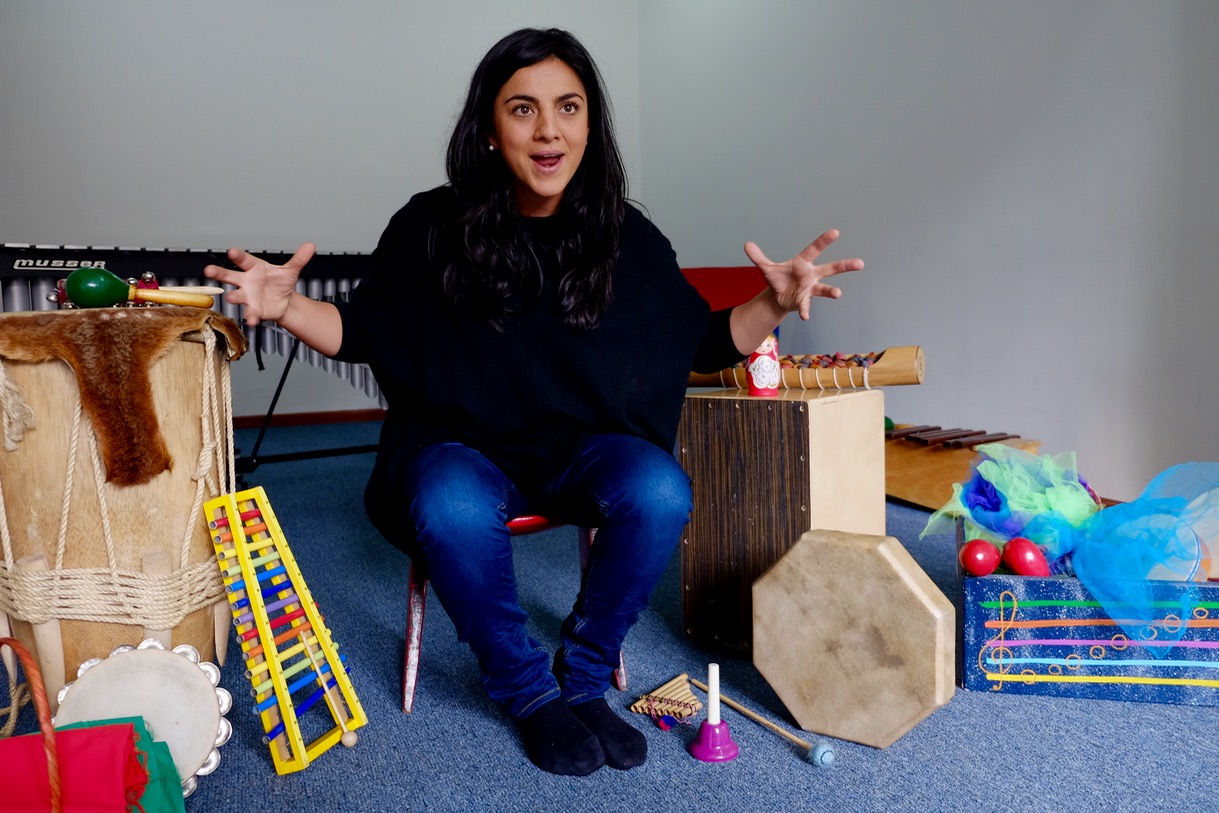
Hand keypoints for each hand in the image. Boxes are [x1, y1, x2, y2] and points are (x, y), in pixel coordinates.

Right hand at [203, 243, 315, 325]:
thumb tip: (311, 246)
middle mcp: (246, 281)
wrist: (284, 301)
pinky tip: (252, 320)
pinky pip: (250, 313)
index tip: (232, 252)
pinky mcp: (253, 309)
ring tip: (231, 297)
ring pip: (235, 295)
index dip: (237, 255)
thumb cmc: (280, 282)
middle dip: (218, 273)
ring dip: (233, 296)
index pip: (244, 260)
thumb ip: (299, 259)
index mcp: (254, 268)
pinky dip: (251, 317)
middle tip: (208, 271)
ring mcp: (247, 296)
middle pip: (229, 275)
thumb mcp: (290, 271)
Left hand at [743, 230, 862, 320]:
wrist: (777, 297)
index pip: (815, 249)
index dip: (824, 241)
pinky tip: (805, 316)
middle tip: (860, 264)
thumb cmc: (778, 279)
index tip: (835, 232)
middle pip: (831, 268)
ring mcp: (810, 288)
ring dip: (831, 291)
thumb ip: (758, 257)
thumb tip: (746, 244)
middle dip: (845, 265)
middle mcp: (811, 274)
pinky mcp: (804, 301)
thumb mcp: (767, 268)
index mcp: (803, 262)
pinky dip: (806, 311)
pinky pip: (807, 306)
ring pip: (825, 289)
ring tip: (838, 293)